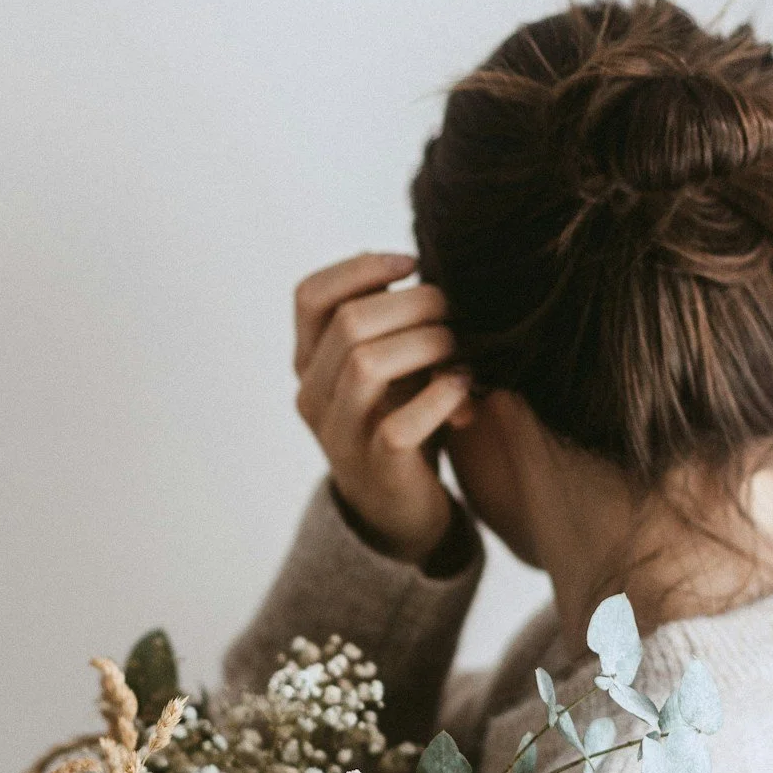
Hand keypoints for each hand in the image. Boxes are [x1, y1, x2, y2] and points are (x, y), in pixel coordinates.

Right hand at [293, 253, 470, 563]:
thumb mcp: (389, 365)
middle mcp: (313, 396)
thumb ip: (390, 324)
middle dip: (412, 304)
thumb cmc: (402, 420)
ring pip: (366, 366)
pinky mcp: (376, 470)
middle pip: (349, 323)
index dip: (360, 269)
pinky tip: (463, 386)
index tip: (410, 262)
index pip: (310, 297)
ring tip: (457, 347)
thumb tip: (413, 264)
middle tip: (452, 309)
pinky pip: (400, 426)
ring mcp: (339, 436)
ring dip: (425, 344)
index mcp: (310, 363)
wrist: (402, 510)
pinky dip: (439, 398)